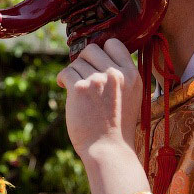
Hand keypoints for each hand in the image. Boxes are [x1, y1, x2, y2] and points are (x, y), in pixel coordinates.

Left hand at [56, 39, 140, 156]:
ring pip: (77, 62)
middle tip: (83, 76)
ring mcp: (97, 80)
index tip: (96, 63)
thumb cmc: (117, 126)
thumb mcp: (131, 96)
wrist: (109, 149)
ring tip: (76, 88)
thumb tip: (97, 58)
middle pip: (92, 49)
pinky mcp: (79, 89)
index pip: (114, 44)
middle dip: (84, 61)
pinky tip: (64, 87)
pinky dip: (62, 79)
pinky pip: (65, 72)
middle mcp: (115, 74)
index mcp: (132, 74)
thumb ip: (120, 76)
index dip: (102, 52)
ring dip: (74, 73)